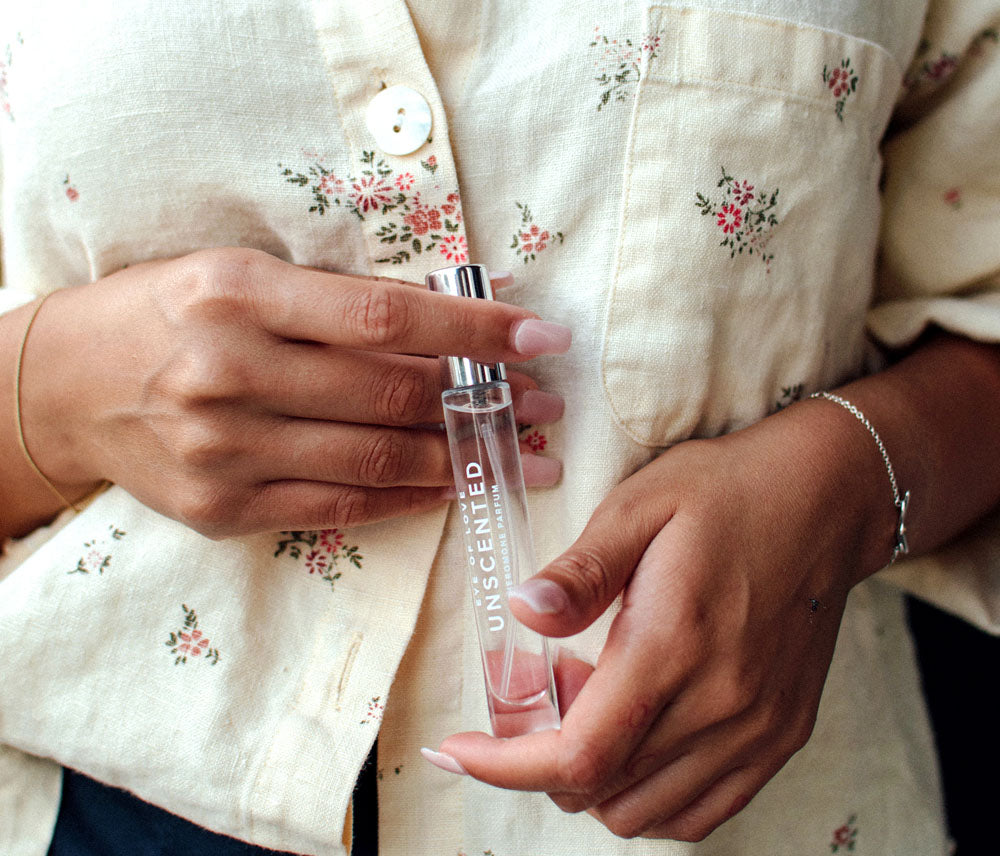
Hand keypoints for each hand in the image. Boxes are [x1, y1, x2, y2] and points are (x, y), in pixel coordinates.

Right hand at [18, 248, 568, 536]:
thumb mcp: (247, 274)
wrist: (70, 385)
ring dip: (465, 458)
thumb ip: (344, 297)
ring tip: (525, 455)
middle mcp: (229, 373)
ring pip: (376, 461)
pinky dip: (410, 498)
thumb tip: (458, 312)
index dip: (476, 331)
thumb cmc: (170, 311)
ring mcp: (224, 451)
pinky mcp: (221, 510)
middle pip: (391, 394)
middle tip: (544, 405)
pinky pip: (341, 509)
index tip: (543, 337)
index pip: (387, 316)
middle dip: (485, 402)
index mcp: (239, 293)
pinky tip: (456, 485)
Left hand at [427, 398, 892, 839]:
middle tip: (535, 693)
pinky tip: (636, 735)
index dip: (504, 767)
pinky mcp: (780, 735)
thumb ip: (581, 570)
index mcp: (672, 645)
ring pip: (647, 813)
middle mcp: (720, 705)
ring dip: (593, 778)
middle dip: (540, 757)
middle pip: (602, 790)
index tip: (458, 752)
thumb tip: (521, 611)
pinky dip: (649, 794)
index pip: (576, 754)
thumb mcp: (640, 506)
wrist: (825, 498)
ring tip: (586, 706)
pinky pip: (701, 811)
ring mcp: (757, 730)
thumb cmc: (724, 492)